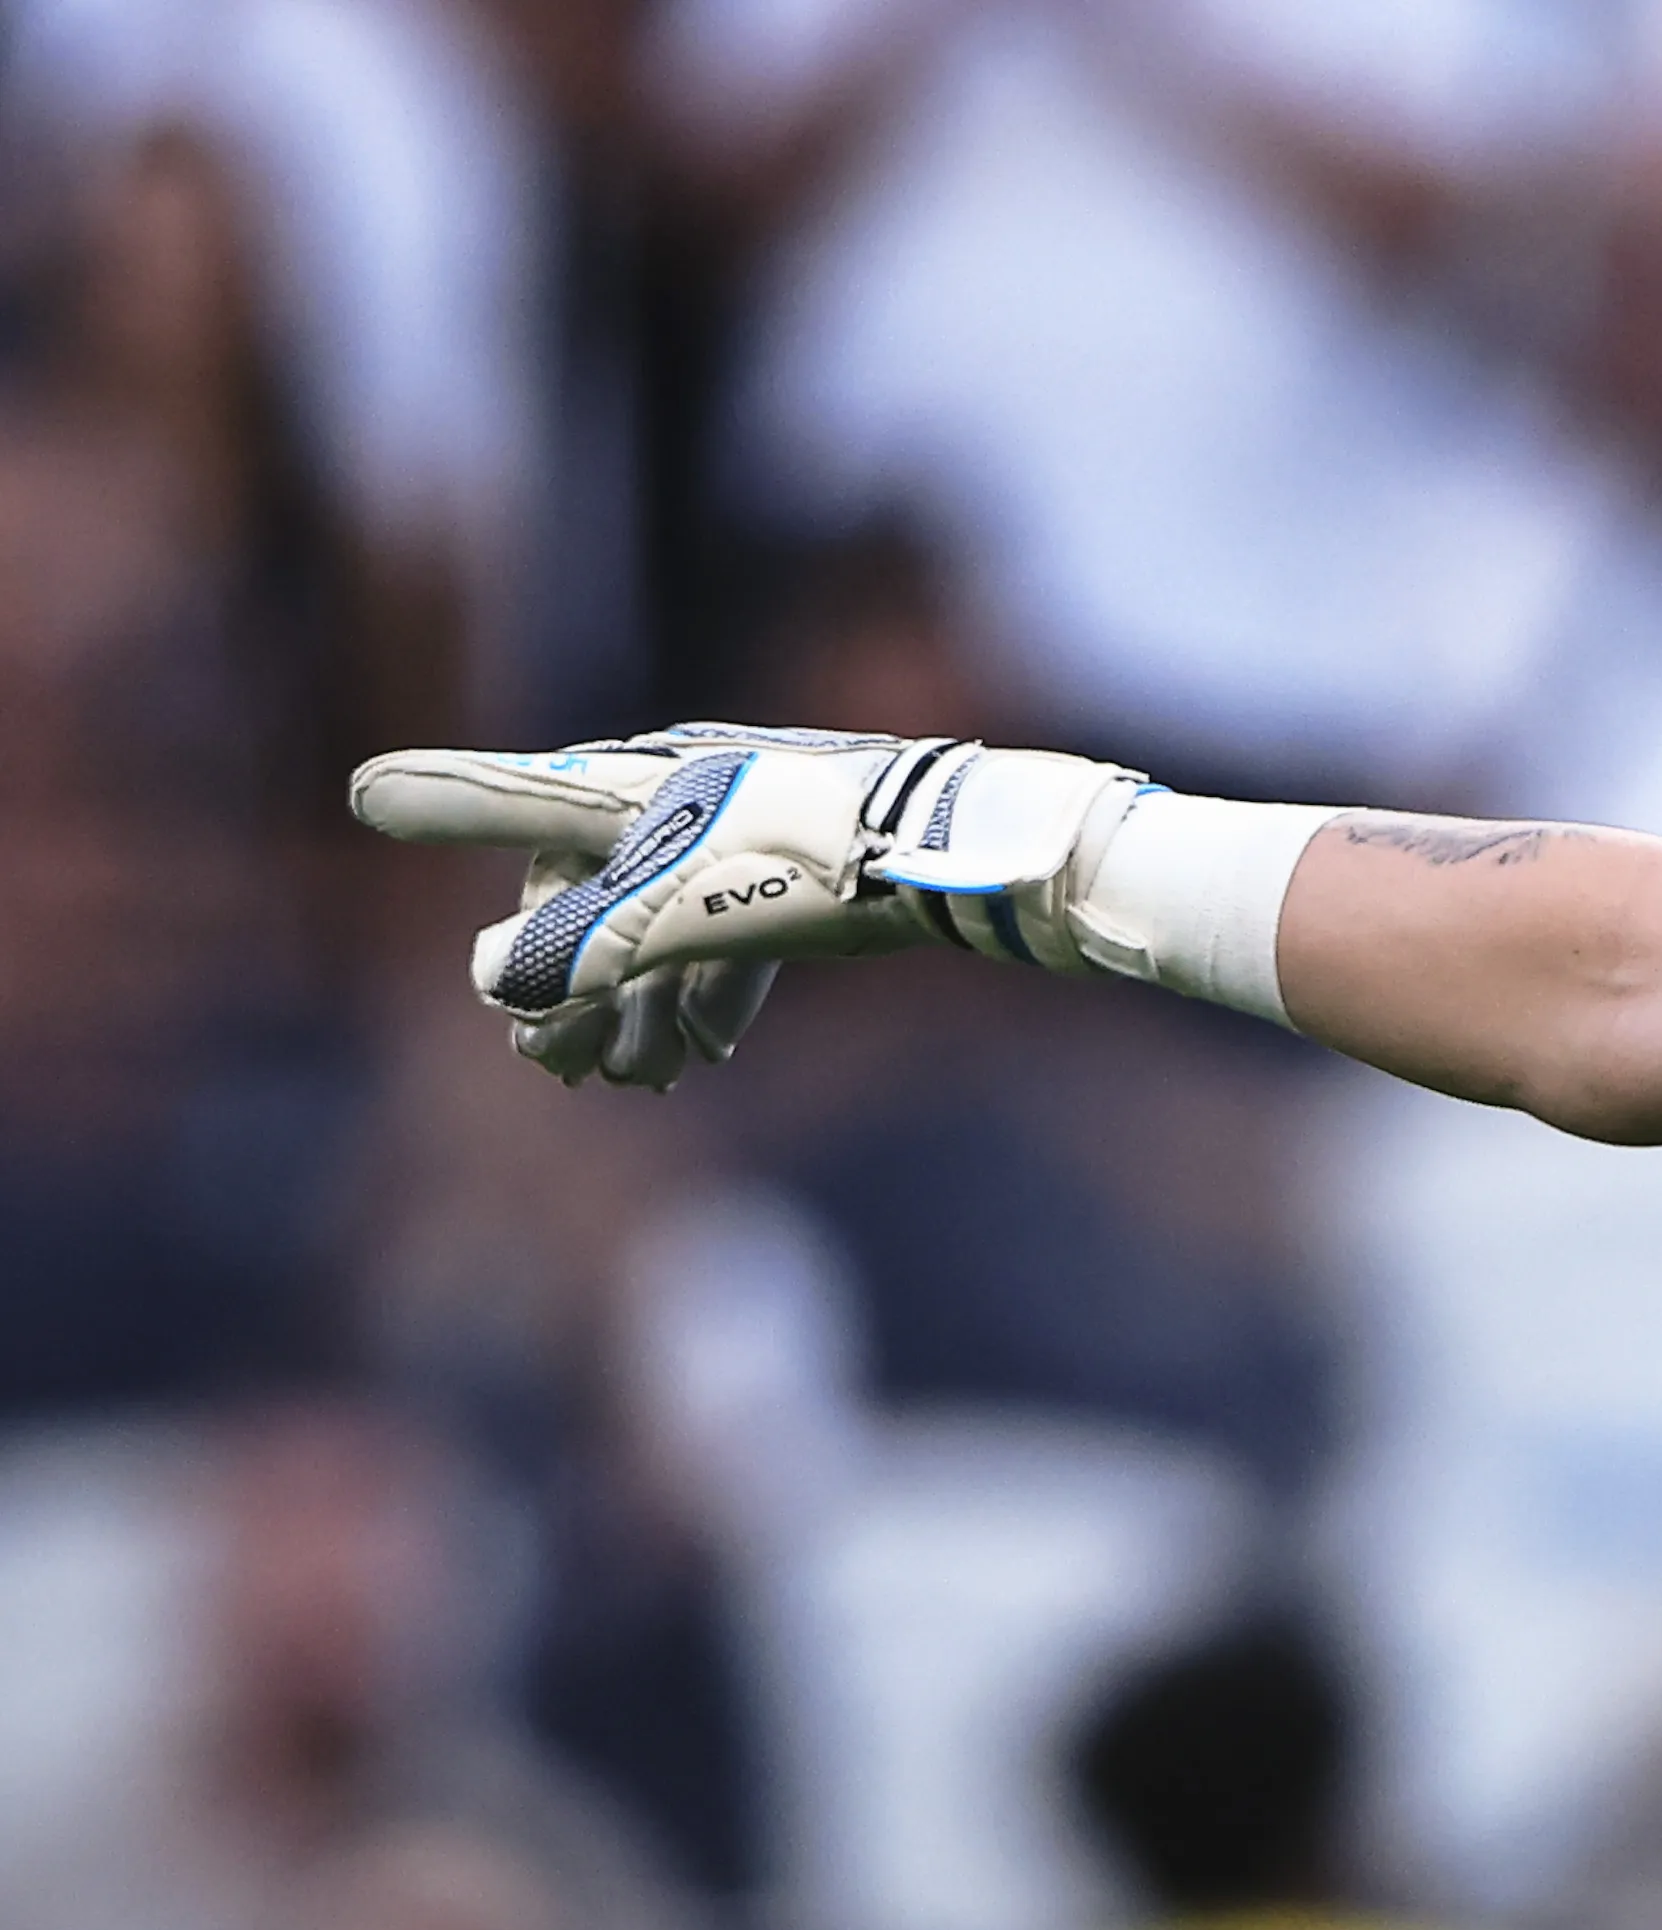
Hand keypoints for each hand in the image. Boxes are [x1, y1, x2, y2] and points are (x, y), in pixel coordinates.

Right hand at [349, 723, 1142, 1087]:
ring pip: (663, 922)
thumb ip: (579, 949)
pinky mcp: (806, 867)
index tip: (367, 796)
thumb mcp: (676, 916)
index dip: (444, 804)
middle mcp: (680, 794)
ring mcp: (745, 830)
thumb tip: (493, 986)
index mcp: (632, 785)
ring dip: (639, 1004)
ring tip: (633, 1081)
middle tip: (555, 1068)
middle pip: (592, 889)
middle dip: (572, 983)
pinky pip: (731, 930)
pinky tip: (703, 1053)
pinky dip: (709, 990)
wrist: (961, 853)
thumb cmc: (810, 868)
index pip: (515, 801)